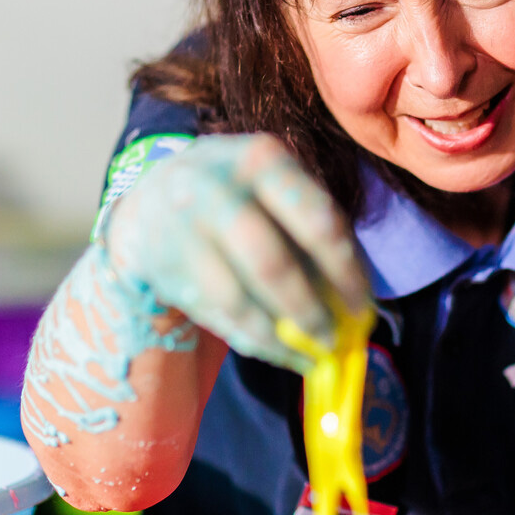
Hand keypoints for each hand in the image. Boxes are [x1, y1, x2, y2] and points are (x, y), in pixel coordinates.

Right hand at [103, 133, 368, 371]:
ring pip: (238, 300)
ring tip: (311, 354)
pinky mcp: (165, 269)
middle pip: (270, 263)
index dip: (343, 269)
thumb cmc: (239, 193)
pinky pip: (217, 317)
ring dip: (280, 337)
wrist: (152, 197)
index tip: (361, 305)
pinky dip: (254, 342)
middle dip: (308, 310)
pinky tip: (281, 352)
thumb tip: (357, 301)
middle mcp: (215, 189)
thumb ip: (314, 229)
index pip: (314, 218)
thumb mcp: (274, 185)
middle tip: (334, 339)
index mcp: (261, 159)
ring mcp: (183, 231)